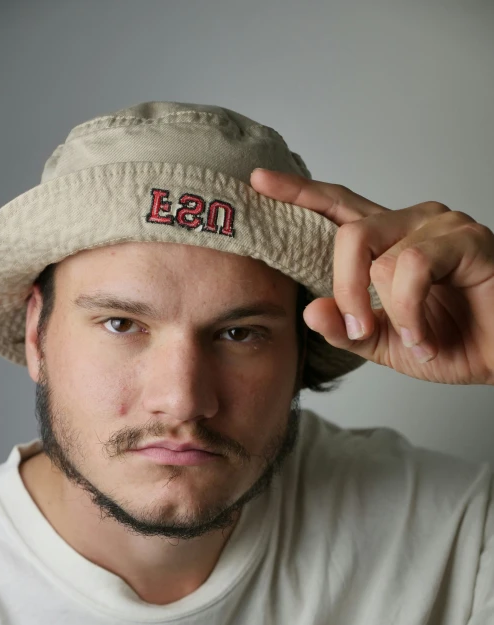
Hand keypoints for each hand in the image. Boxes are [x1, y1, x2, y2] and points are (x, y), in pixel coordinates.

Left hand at [250, 168, 493, 385]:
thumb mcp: (385, 343)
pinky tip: (426, 336)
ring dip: (387, 312)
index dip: (299, 193)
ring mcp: (441, 226)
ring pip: (378, 255)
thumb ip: (346, 328)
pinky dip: (411, 314)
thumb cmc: (451, 343)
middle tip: (359, 327)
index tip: (258, 181)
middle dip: (344, 289)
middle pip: (348, 233)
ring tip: (413, 339)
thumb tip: (310, 310)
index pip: (337, 206)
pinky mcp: (467, 238)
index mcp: (386, 242)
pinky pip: (411, 268)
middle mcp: (411, 223)